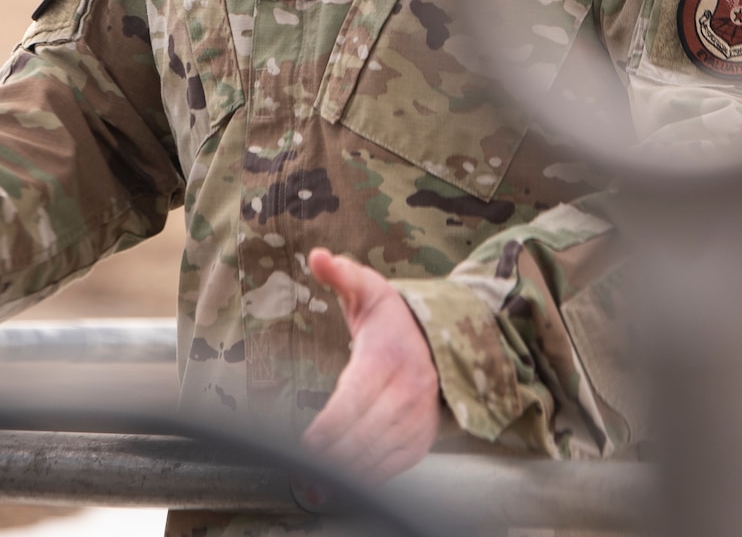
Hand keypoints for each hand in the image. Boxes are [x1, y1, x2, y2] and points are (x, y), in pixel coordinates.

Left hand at [300, 248, 441, 482]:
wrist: (439, 339)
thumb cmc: (392, 316)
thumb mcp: (368, 287)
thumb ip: (341, 273)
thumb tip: (317, 255)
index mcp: (388, 357)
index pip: (357, 397)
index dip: (332, 424)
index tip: (307, 444)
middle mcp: (408, 390)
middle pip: (367, 432)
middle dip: (335, 456)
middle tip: (302, 472)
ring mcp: (418, 417)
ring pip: (382, 453)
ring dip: (350, 474)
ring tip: (315, 487)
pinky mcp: (422, 437)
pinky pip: (397, 464)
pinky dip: (372, 478)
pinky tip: (345, 485)